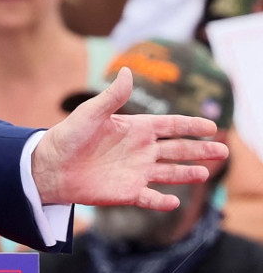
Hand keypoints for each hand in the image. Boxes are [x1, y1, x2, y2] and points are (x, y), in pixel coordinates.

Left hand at [31, 68, 226, 207]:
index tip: (212, 126)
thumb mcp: (90, 114)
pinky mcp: (127, 192)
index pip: (170, 126)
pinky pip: (150, 198)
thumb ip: (112, 96)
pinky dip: (162, 201)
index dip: (191, 126)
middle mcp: (139, 150)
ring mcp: (135, 172)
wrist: (49, 167)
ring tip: (205, 173)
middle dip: (200, 150)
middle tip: (224, 151)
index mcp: (134, 128)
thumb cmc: (67, 136)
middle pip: (177, 149)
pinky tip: (174, 201)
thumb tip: (128, 71)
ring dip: (188, 173)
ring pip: (170, 173)